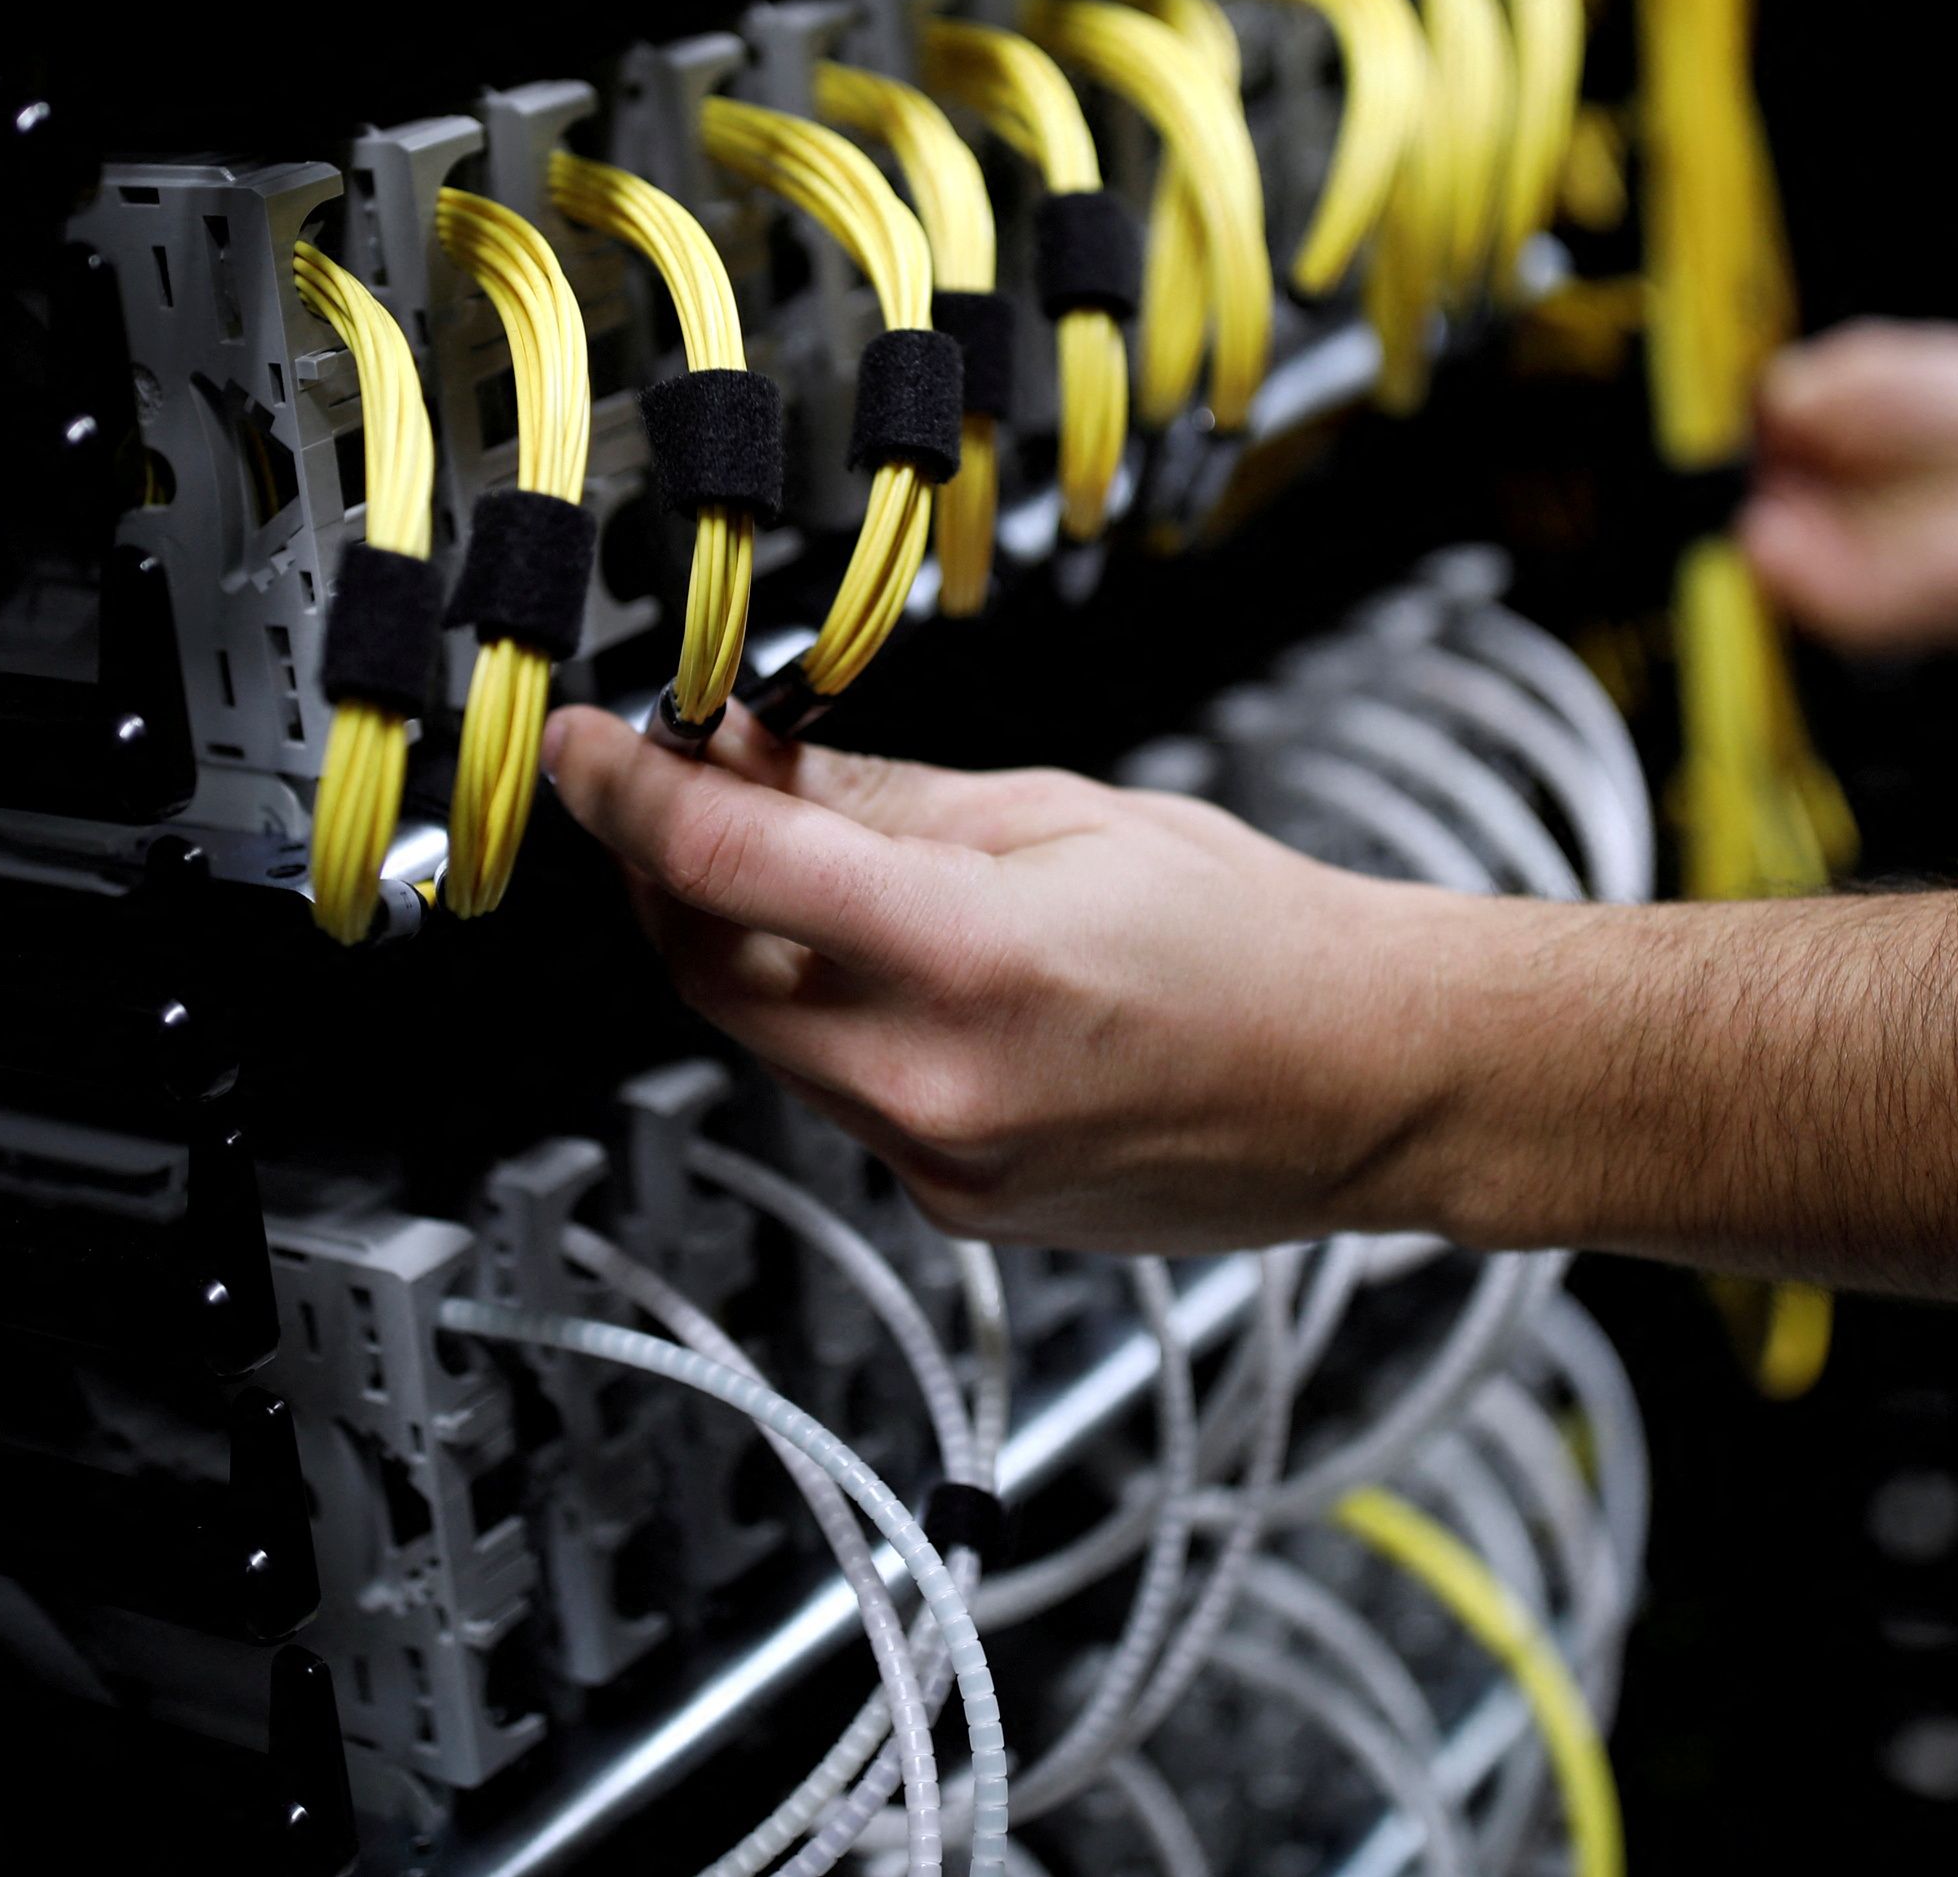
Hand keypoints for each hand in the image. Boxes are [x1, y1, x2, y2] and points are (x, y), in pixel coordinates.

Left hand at [540, 707, 1482, 1251]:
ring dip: (752, 947)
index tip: (585, 749)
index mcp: (975, 959)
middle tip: (685, 788)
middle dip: (670, 875)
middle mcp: (941, 1084)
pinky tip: (902, 970)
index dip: (628, 794)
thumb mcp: (1065, 814)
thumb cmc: (1261, 940)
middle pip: (708, 970)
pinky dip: (833, 1020)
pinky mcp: (957, 1207)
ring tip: (812, 868)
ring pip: (766, 1040)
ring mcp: (945, 1164)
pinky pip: (841, 1097)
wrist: (1371, 1081)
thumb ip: (881, 798)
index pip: (727, 864)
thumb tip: (747, 757)